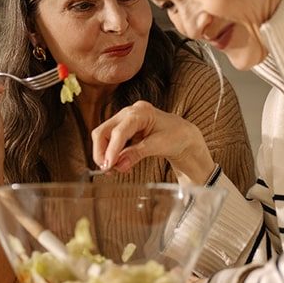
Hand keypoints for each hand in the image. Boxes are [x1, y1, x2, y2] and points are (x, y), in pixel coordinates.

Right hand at [91, 100, 214, 184]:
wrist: (182, 134)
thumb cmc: (175, 136)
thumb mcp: (159, 145)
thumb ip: (137, 154)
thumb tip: (118, 165)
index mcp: (141, 112)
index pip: (119, 131)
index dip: (111, 150)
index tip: (108, 166)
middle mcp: (129, 112)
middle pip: (103, 131)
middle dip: (101, 152)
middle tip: (106, 170)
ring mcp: (124, 119)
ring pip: (103, 136)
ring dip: (104, 154)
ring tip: (114, 170)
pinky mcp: (122, 128)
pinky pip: (109, 141)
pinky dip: (111, 154)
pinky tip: (119, 164)